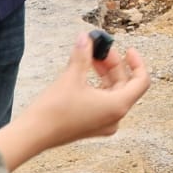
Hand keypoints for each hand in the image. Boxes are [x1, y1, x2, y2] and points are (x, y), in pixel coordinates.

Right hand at [0, 32, 150, 171]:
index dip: (137, 62)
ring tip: (89, 59)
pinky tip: (83, 74)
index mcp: (118, 106)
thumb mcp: (71, 77)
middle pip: (125, 85)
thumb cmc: (53, 110)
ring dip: (104, 74)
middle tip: (99, 50)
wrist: (31, 135)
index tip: (127, 49)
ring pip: (112, 93)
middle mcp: (115, 117)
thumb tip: (85, 37)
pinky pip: (102, 102)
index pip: (141, 81)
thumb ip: (83, 55)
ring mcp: (103, 124)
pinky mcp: (91, 126)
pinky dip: (97, 86)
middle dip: (113, 65)